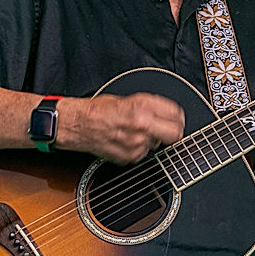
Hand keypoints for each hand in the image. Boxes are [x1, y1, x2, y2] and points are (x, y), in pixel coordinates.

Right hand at [62, 92, 184, 163]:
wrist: (77, 124)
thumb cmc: (98, 110)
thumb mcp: (128, 99)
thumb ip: (151, 107)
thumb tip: (168, 114)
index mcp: (142, 106)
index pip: (176, 114)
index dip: (177, 116)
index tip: (175, 118)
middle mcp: (142, 124)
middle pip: (176, 134)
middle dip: (174, 131)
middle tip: (168, 129)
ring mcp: (137, 143)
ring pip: (159, 144)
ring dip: (153, 139)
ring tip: (136, 131)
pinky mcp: (130, 157)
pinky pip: (144, 153)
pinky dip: (140, 148)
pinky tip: (127, 139)